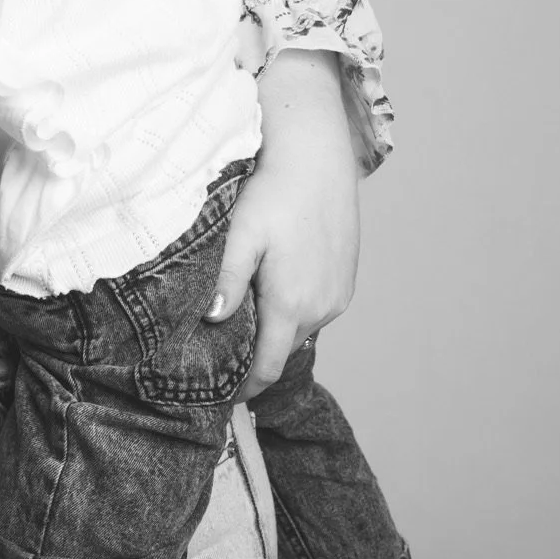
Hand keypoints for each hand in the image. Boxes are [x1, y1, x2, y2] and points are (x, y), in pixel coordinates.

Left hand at [206, 49, 360, 399]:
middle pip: (282, 349)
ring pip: (299, 328)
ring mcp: (338, 297)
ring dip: (275, 330)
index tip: (225, 399)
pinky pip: (315, 309)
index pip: (268, 365)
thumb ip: (227, 282)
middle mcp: (321, 309)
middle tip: (222, 358)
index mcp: (291, 304)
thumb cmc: (273, 193)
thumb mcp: (240, 236)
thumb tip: (213, 321)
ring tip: (243, 322)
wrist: (317, 159)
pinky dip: (294, 310)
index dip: (246, 387)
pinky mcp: (346, 282)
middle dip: (255, 357)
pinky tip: (273, 289)